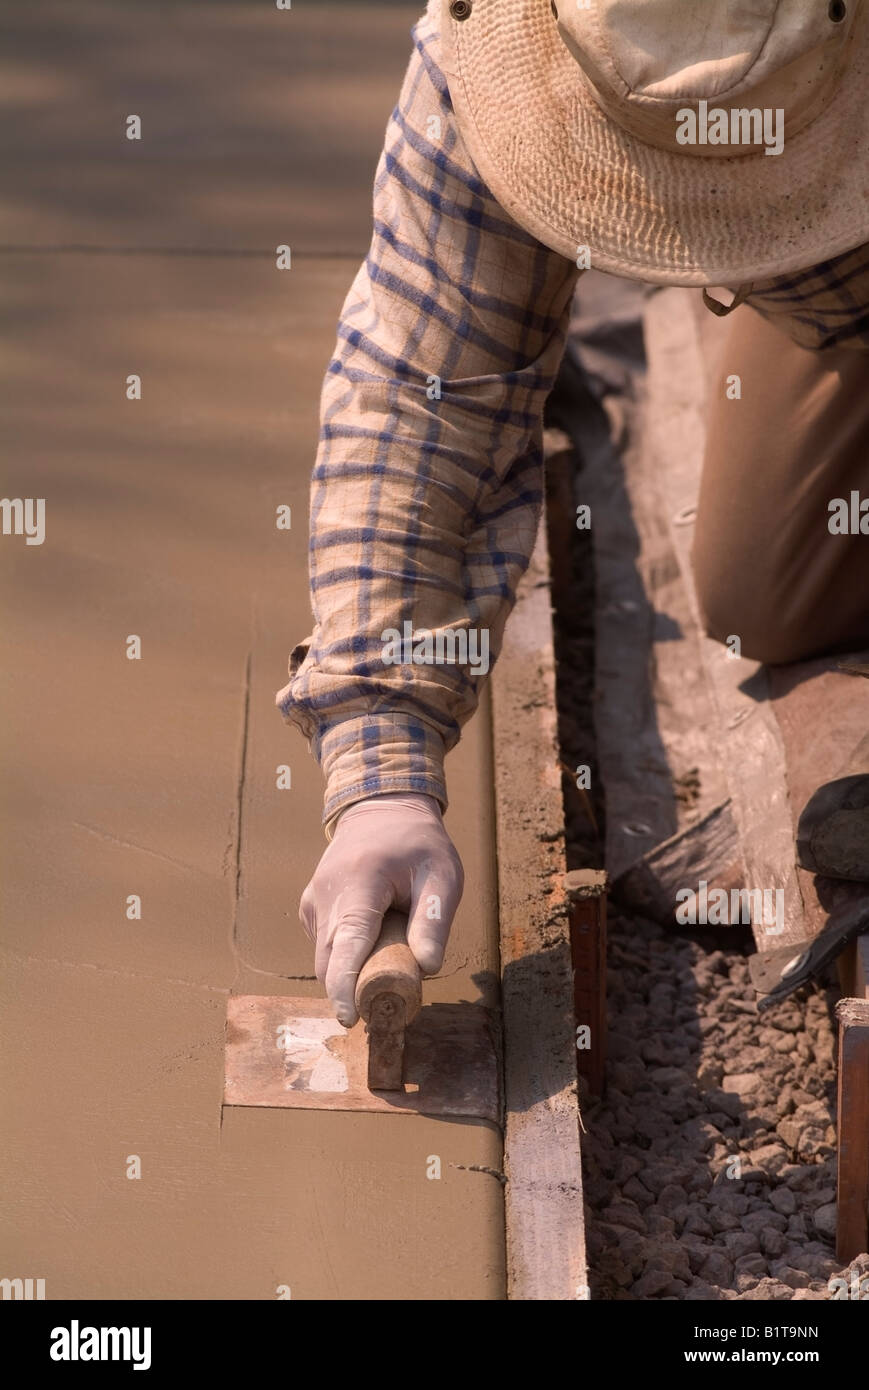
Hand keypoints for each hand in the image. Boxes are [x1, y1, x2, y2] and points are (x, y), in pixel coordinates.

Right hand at [299, 793, 463, 1026]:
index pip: (347, 941)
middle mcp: (327, 893)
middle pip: (330, 959)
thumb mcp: (442, 875)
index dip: (345, 985)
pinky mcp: (311, 909)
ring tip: (391, 956)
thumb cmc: (417, 844)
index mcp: (360, 881)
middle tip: (388, 1005)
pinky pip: (326, 946)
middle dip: (352, 990)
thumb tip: (427, 967)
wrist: (380, 810)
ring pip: (325, 956)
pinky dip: (346, 957)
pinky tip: (375, 940)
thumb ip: (434, 920)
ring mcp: (313, 901)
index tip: (349, 1018)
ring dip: (352, 972)